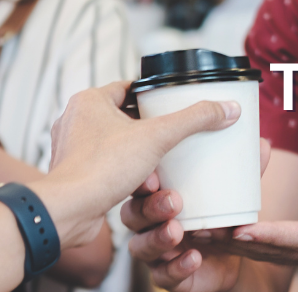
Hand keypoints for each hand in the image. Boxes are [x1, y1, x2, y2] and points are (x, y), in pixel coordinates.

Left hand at [34, 81, 241, 248]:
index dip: (153, 95)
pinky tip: (144, 183)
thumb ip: (193, 120)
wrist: (70, 210)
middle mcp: (76, 120)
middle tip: (173, 135)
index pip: (128, 88)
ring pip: (115, 144)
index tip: (173, 104)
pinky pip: (106, 166)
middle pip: (124, 116)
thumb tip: (227, 108)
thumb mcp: (157, 138)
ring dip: (139, 154)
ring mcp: (72, 148)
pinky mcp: (74, 173)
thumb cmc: (101, 168)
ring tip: (161, 163)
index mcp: (89, 100)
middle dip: (150, 129)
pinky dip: (125, 173)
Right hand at [122, 140, 271, 291]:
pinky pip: (163, 276)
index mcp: (158, 198)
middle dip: (149, 208)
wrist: (232, 261)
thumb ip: (243, 174)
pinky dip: (177, 267)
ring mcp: (155, 253)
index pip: (140, 186)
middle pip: (132, 215)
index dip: (140, 181)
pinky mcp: (167, 277)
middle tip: (173, 202)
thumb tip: (263, 144)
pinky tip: (193, 258)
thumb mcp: (232, 196)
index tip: (154, 176)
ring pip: (140, 247)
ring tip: (177, 231)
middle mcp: (149, 225)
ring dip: (157, 238)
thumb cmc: (220, 218)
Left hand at [210, 162, 297, 268]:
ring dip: (235, 246)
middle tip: (202, 231)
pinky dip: (247, 245)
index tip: (241, 228)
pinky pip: (274, 251)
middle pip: (276, 251)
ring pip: (269, 255)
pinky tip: (221, 234)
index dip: (272, 234)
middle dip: (238, 243)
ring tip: (197, 233)